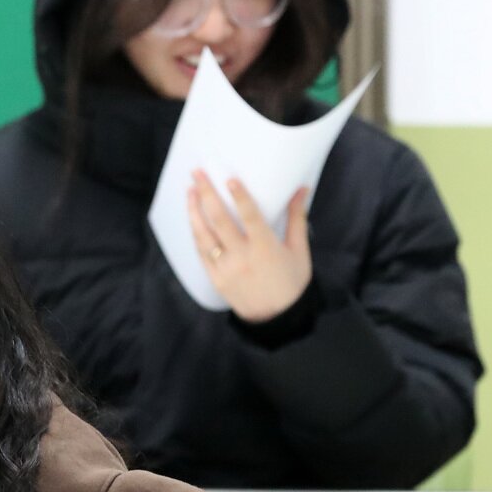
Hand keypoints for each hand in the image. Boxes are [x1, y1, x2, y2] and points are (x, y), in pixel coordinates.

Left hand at [187, 170, 311, 322]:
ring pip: (204, 235)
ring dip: (194, 211)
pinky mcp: (215, 278)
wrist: (277, 318)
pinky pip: (201, 252)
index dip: (239, 196)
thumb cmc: (292, 283)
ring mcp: (225, 268)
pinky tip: (193, 218)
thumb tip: (301, 189)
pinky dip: (196, 233)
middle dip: (207, 194)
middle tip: (197, 173)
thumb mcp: (299, 250)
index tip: (229, 178)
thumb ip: (296, 218)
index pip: (249, 216)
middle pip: (219, 220)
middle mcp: (242, 257)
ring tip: (190, 191)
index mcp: (265, 248)